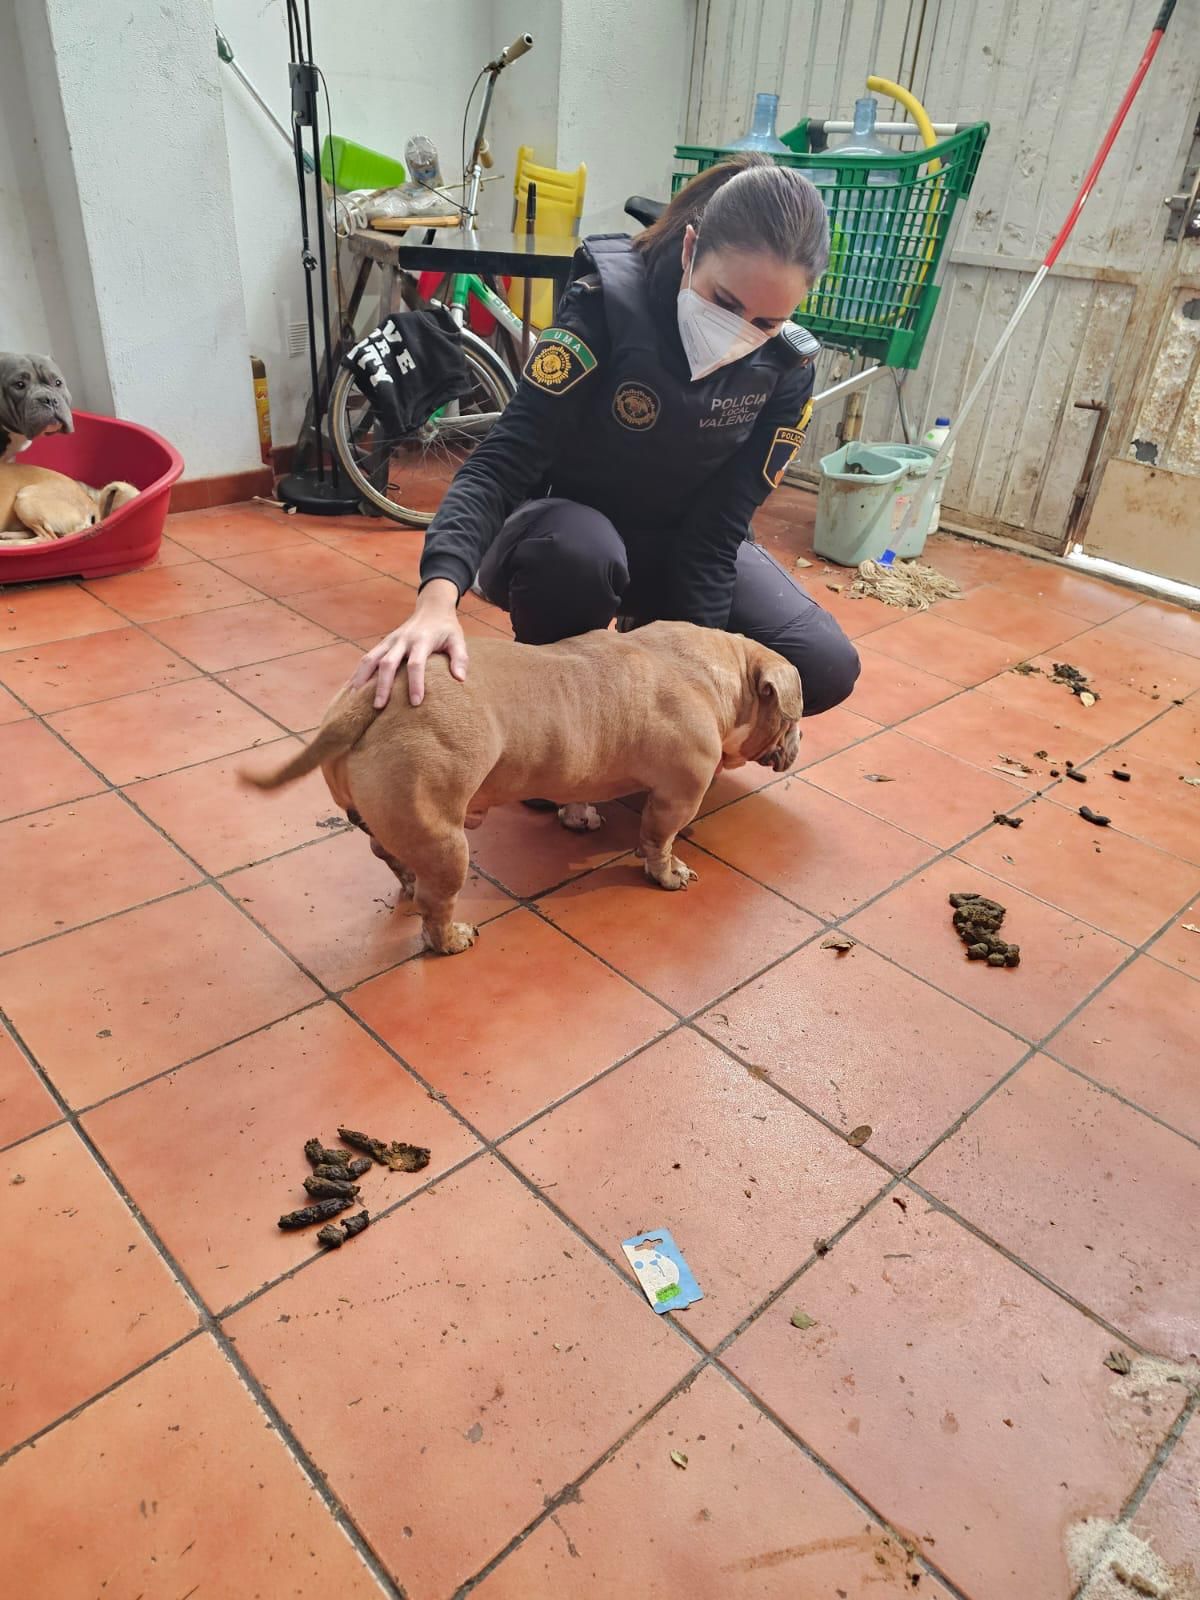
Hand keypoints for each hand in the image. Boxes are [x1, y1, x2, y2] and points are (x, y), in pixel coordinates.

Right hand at [350, 580, 467, 707]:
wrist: (432, 608)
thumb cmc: (447, 628)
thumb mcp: (458, 640)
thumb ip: (460, 658)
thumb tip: (460, 679)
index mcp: (422, 640)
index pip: (416, 664)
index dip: (415, 683)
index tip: (415, 702)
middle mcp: (402, 640)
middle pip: (388, 663)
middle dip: (382, 685)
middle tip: (378, 706)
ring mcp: (390, 641)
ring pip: (370, 659)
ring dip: (361, 678)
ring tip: (354, 699)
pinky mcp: (384, 643)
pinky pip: (367, 658)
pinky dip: (358, 672)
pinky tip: (351, 688)